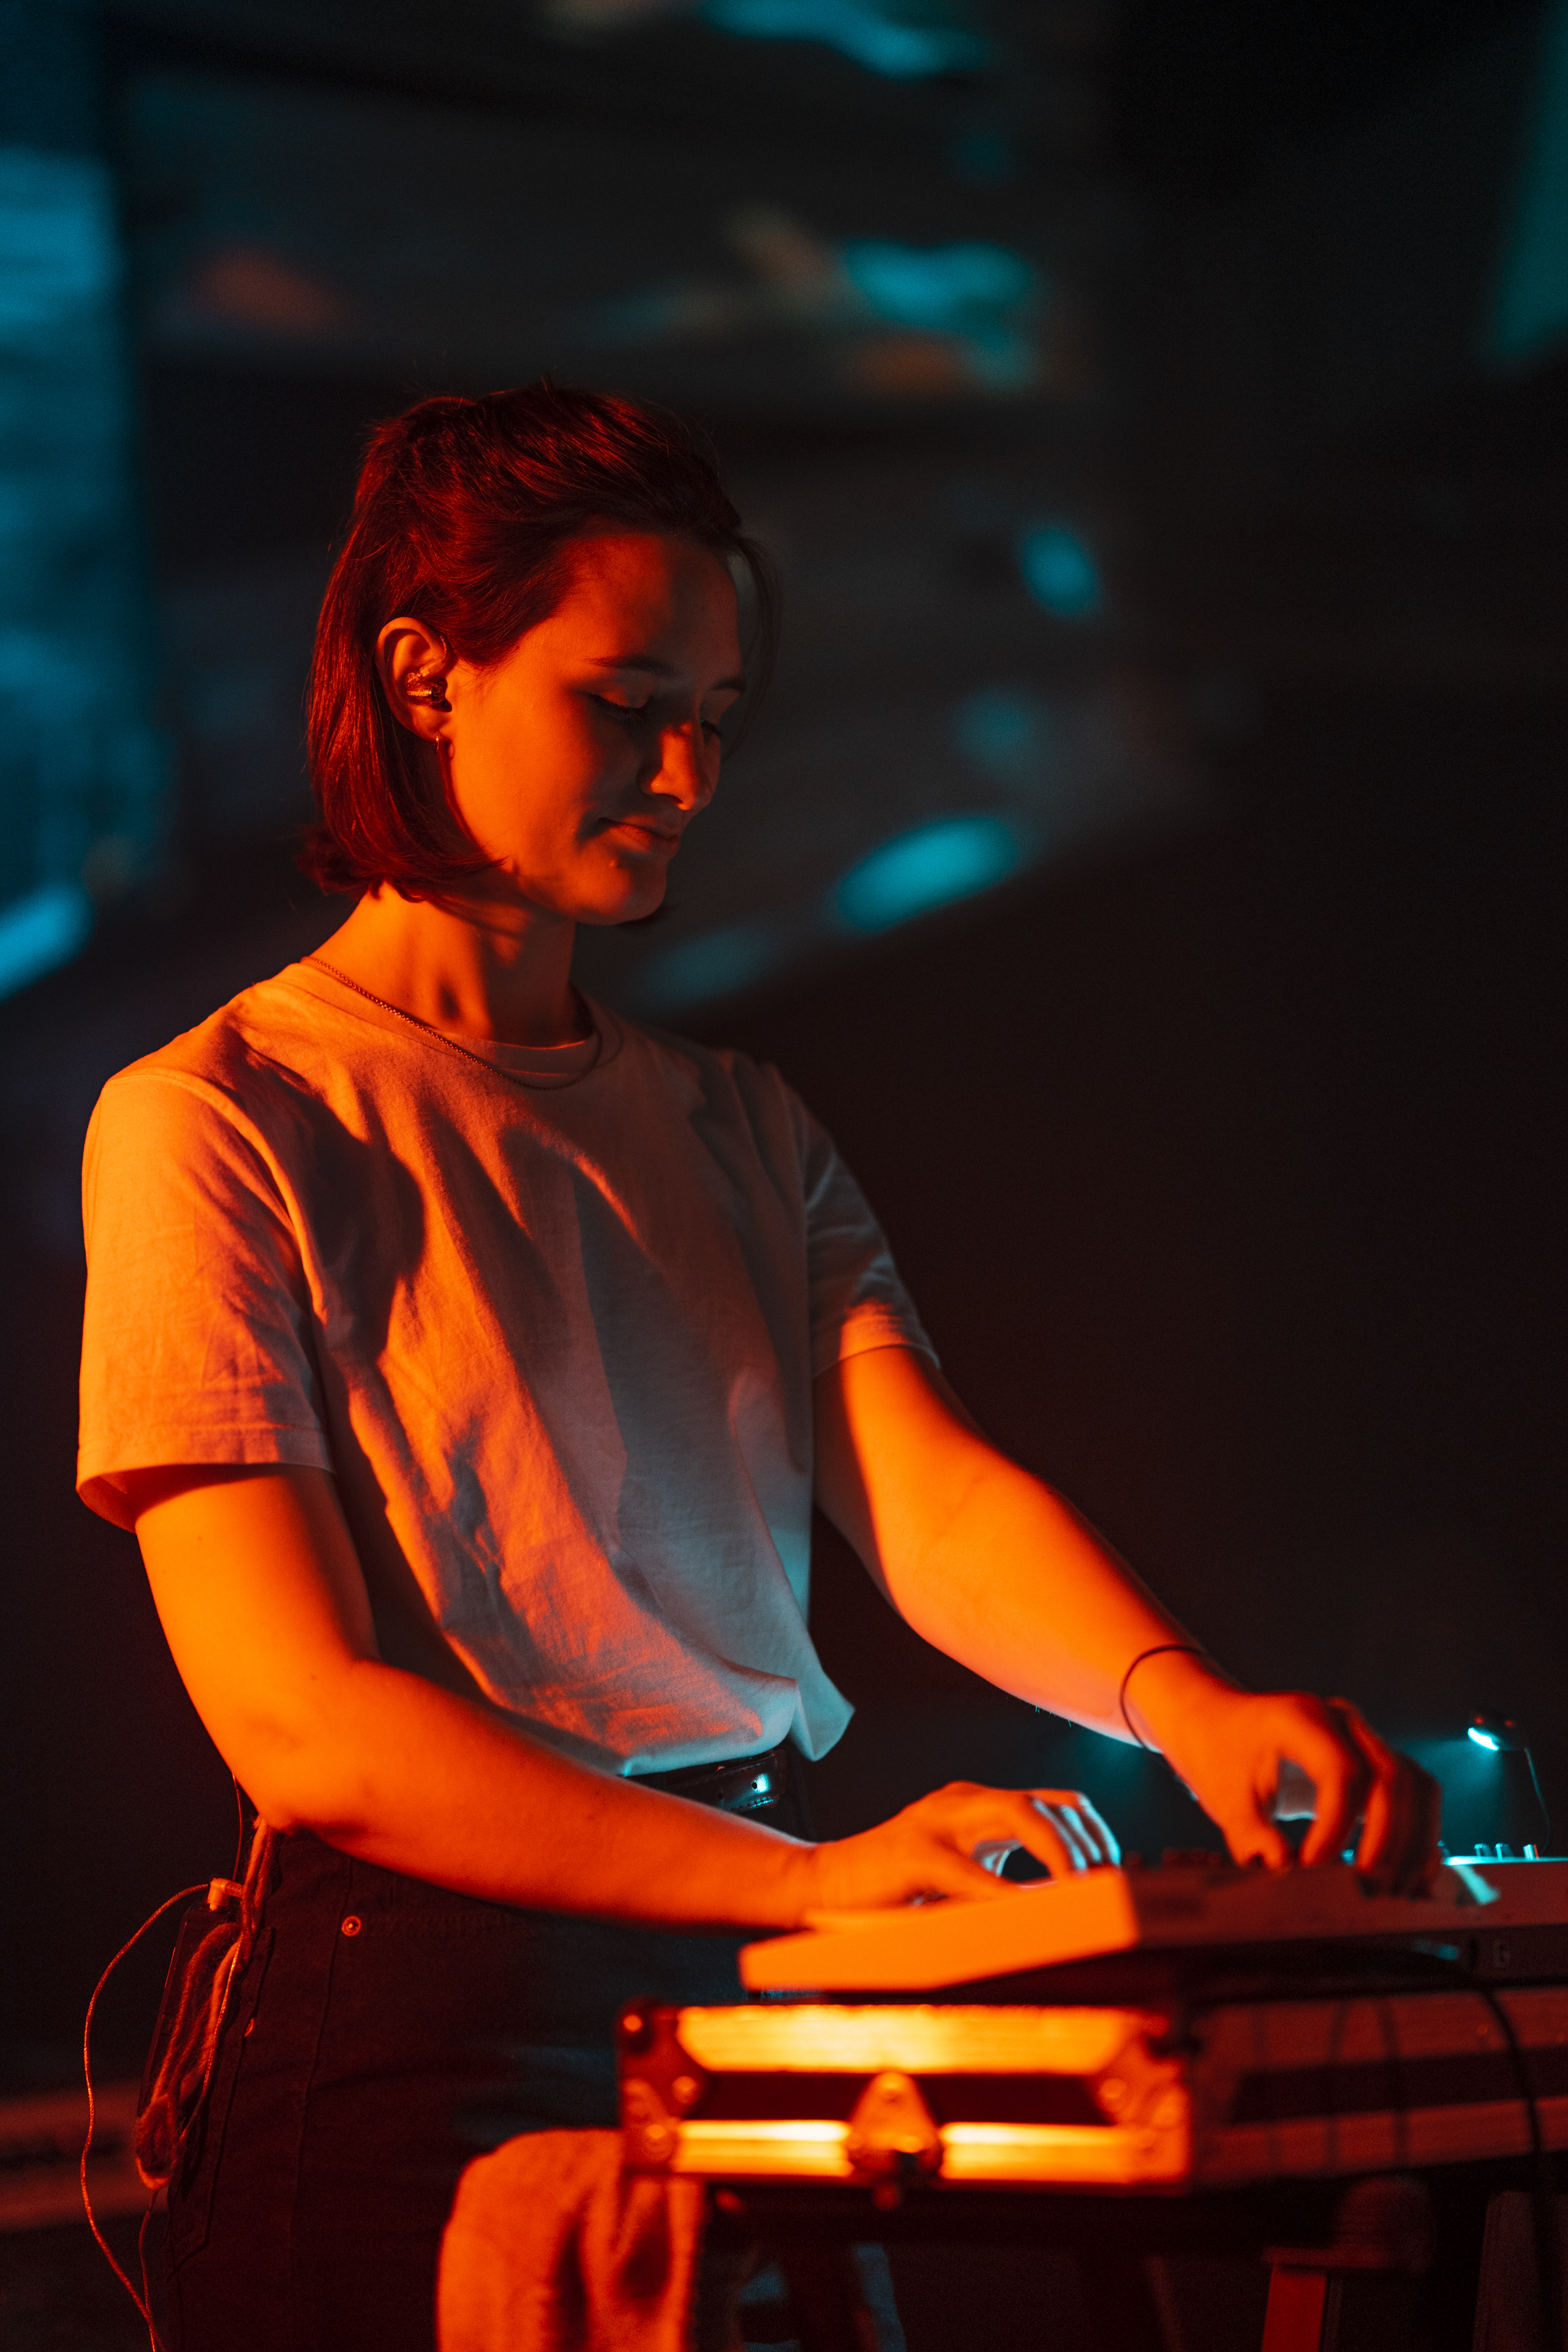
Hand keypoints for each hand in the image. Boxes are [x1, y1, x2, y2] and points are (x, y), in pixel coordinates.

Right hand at [799, 1782, 1118, 1918]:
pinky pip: (970, 1869)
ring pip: (1019, 1813)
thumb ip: (1001, 1871)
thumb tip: (1065, 1905)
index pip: (1054, 1800)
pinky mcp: (912, 1852)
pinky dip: (1005, 1893)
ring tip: (1080, 1893)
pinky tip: (1026, 1916)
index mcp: (976, 1805)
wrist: (820, 1886)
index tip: (1114, 1873)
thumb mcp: (958, 1872)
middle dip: (1085, 1842)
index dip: (1092, 1833)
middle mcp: (961, 1801)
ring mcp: (937, 1821)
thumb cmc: (892, 1889)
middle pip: (1044, 1801)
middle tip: (1106, 1886)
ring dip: (1060, 1854)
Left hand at [1129, 1656, 1441, 1891]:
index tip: (1312, 1866)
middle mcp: (1342, 1721)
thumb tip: (1283, 1869)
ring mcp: (1362, 1738)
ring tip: (1397, 1892)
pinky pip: (1414, 1793)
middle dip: (1388, 1839)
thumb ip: (1250, 1834)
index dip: (1337, 1826)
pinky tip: (1413, 1877)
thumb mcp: (1223, 1794)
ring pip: (1415, 1785)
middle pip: (1391, 1777)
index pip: (1342, 1771)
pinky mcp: (1373, 1761)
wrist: (1218, 1722)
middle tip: (1368, 1891)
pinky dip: (1420, 1833)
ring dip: (1414, 1840)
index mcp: (1301, 1719)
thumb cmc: (1220, 1754)